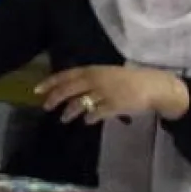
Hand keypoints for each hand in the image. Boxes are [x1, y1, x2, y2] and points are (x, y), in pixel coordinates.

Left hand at [35, 66, 190, 124]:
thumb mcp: (106, 75)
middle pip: (69, 89)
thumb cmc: (128, 80)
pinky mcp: (115, 105)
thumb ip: (89, 81)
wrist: (153, 86)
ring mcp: (105, 93)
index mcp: (94, 70)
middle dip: (55, 98)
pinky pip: (96, 113)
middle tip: (46, 107)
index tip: (37, 90)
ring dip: (70, 111)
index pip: (67, 75)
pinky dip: (90, 118)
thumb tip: (70, 92)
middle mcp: (97, 80)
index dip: (51, 82)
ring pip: (80, 103)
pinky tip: (88, 121)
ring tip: (64, 118)